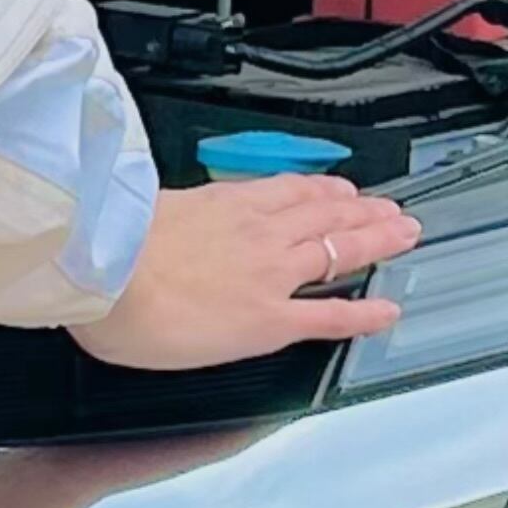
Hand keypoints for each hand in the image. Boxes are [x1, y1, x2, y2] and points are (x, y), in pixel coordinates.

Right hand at [69, 176, 423, 373]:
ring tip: (403, 237)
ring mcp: (270, 275)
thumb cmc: (107, 246)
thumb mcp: (144, 212)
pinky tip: (387, 312)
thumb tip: (165, 223)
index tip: (339, 188)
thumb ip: (172, 216)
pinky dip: (364, 314)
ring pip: (338, 251)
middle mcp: (257, 233)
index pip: (287, 190)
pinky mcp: (271, 320)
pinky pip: (331, 316)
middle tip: (392, 210)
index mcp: (224, 204)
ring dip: (376, 242)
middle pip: (325, 214)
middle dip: (363, 211)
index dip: (321, 189)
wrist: (105, 272)